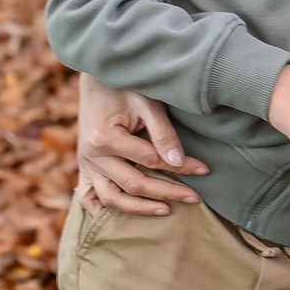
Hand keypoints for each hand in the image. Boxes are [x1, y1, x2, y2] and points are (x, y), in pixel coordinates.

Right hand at [76, 73, 207, 216]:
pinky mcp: (84, 165)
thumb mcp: (147, 104)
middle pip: (134, 184)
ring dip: (140, 208)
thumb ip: (162, 134)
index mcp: (106, 138)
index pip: (152, 161)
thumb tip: (178, 163)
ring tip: (166, 210)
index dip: (181, 167)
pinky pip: (88, 195)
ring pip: (112, 197)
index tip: (204, 169)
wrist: (97, 73)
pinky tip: (116, 217)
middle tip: (194, 198)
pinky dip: (99, 208)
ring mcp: (85, 163)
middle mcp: (91, 155)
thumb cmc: (124, 85)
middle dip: (167, 192)